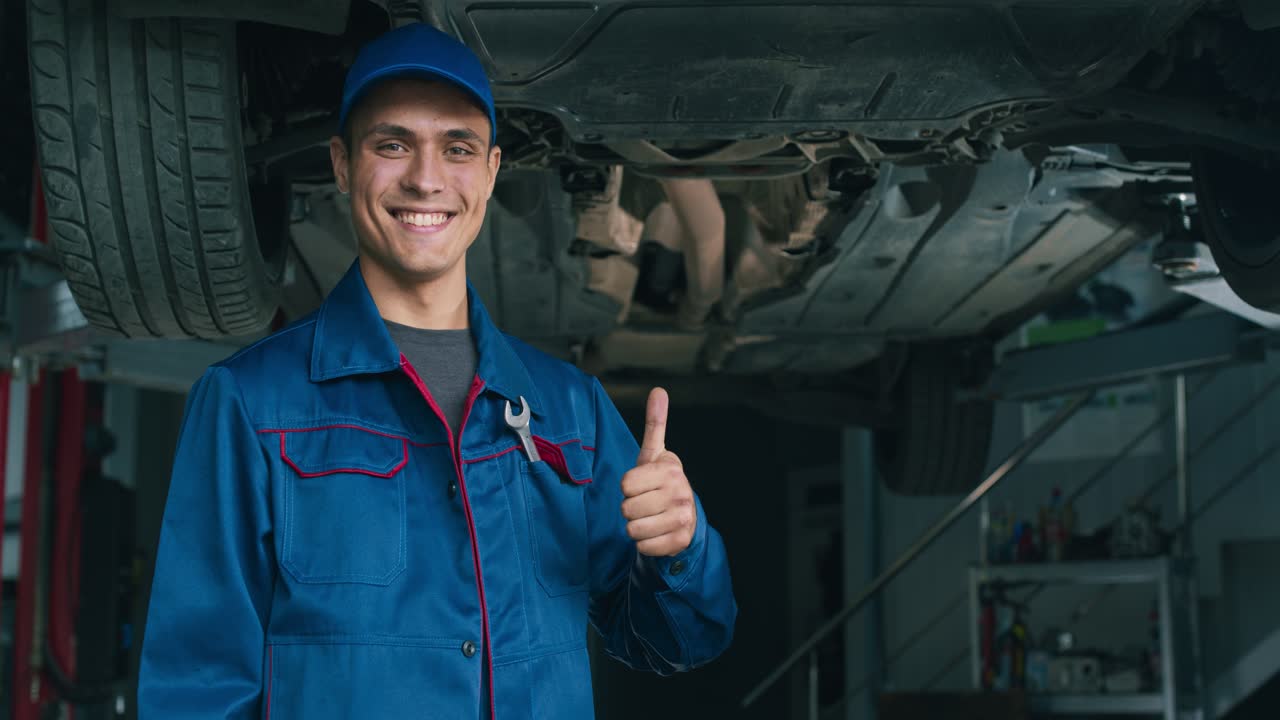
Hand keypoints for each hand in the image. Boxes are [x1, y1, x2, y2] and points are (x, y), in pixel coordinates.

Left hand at [620, 388, 696, 556]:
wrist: (685, 516)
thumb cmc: (661, 483)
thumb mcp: (656, 454)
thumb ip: (655, 424)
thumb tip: (658, 391)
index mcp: (671, 470)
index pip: (626, 483)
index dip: (628, 487)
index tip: (641, 485)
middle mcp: (681, 493)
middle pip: (627, 508)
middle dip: (631, 508)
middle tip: (645, 504)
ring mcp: (682, 518)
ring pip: (633, 529)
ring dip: (636, 527)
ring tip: (650, 518)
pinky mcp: (680, 541)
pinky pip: (643, 547)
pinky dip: (644, 543)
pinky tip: (656, 533)